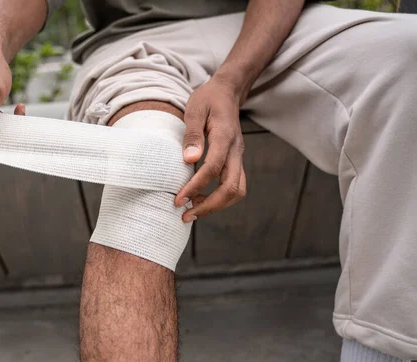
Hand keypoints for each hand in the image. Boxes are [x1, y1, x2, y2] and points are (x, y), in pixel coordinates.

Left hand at [175, 76, 246, 221]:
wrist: (228, 92)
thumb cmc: (208, 99)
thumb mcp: (194, 110)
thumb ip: (192, 135)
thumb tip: (189, 160)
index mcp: (225, 137)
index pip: (213, 169)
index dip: (196, 187)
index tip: (179, 200)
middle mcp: (236, 151)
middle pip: (232, 188)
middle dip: (209, 206)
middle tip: (185, 215)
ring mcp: (238, 157)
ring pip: (237, 190)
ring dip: (216, 205)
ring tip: (192, 210)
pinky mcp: (235, 161)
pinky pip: (233, 185)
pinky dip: (219, 197)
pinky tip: (199, 198)